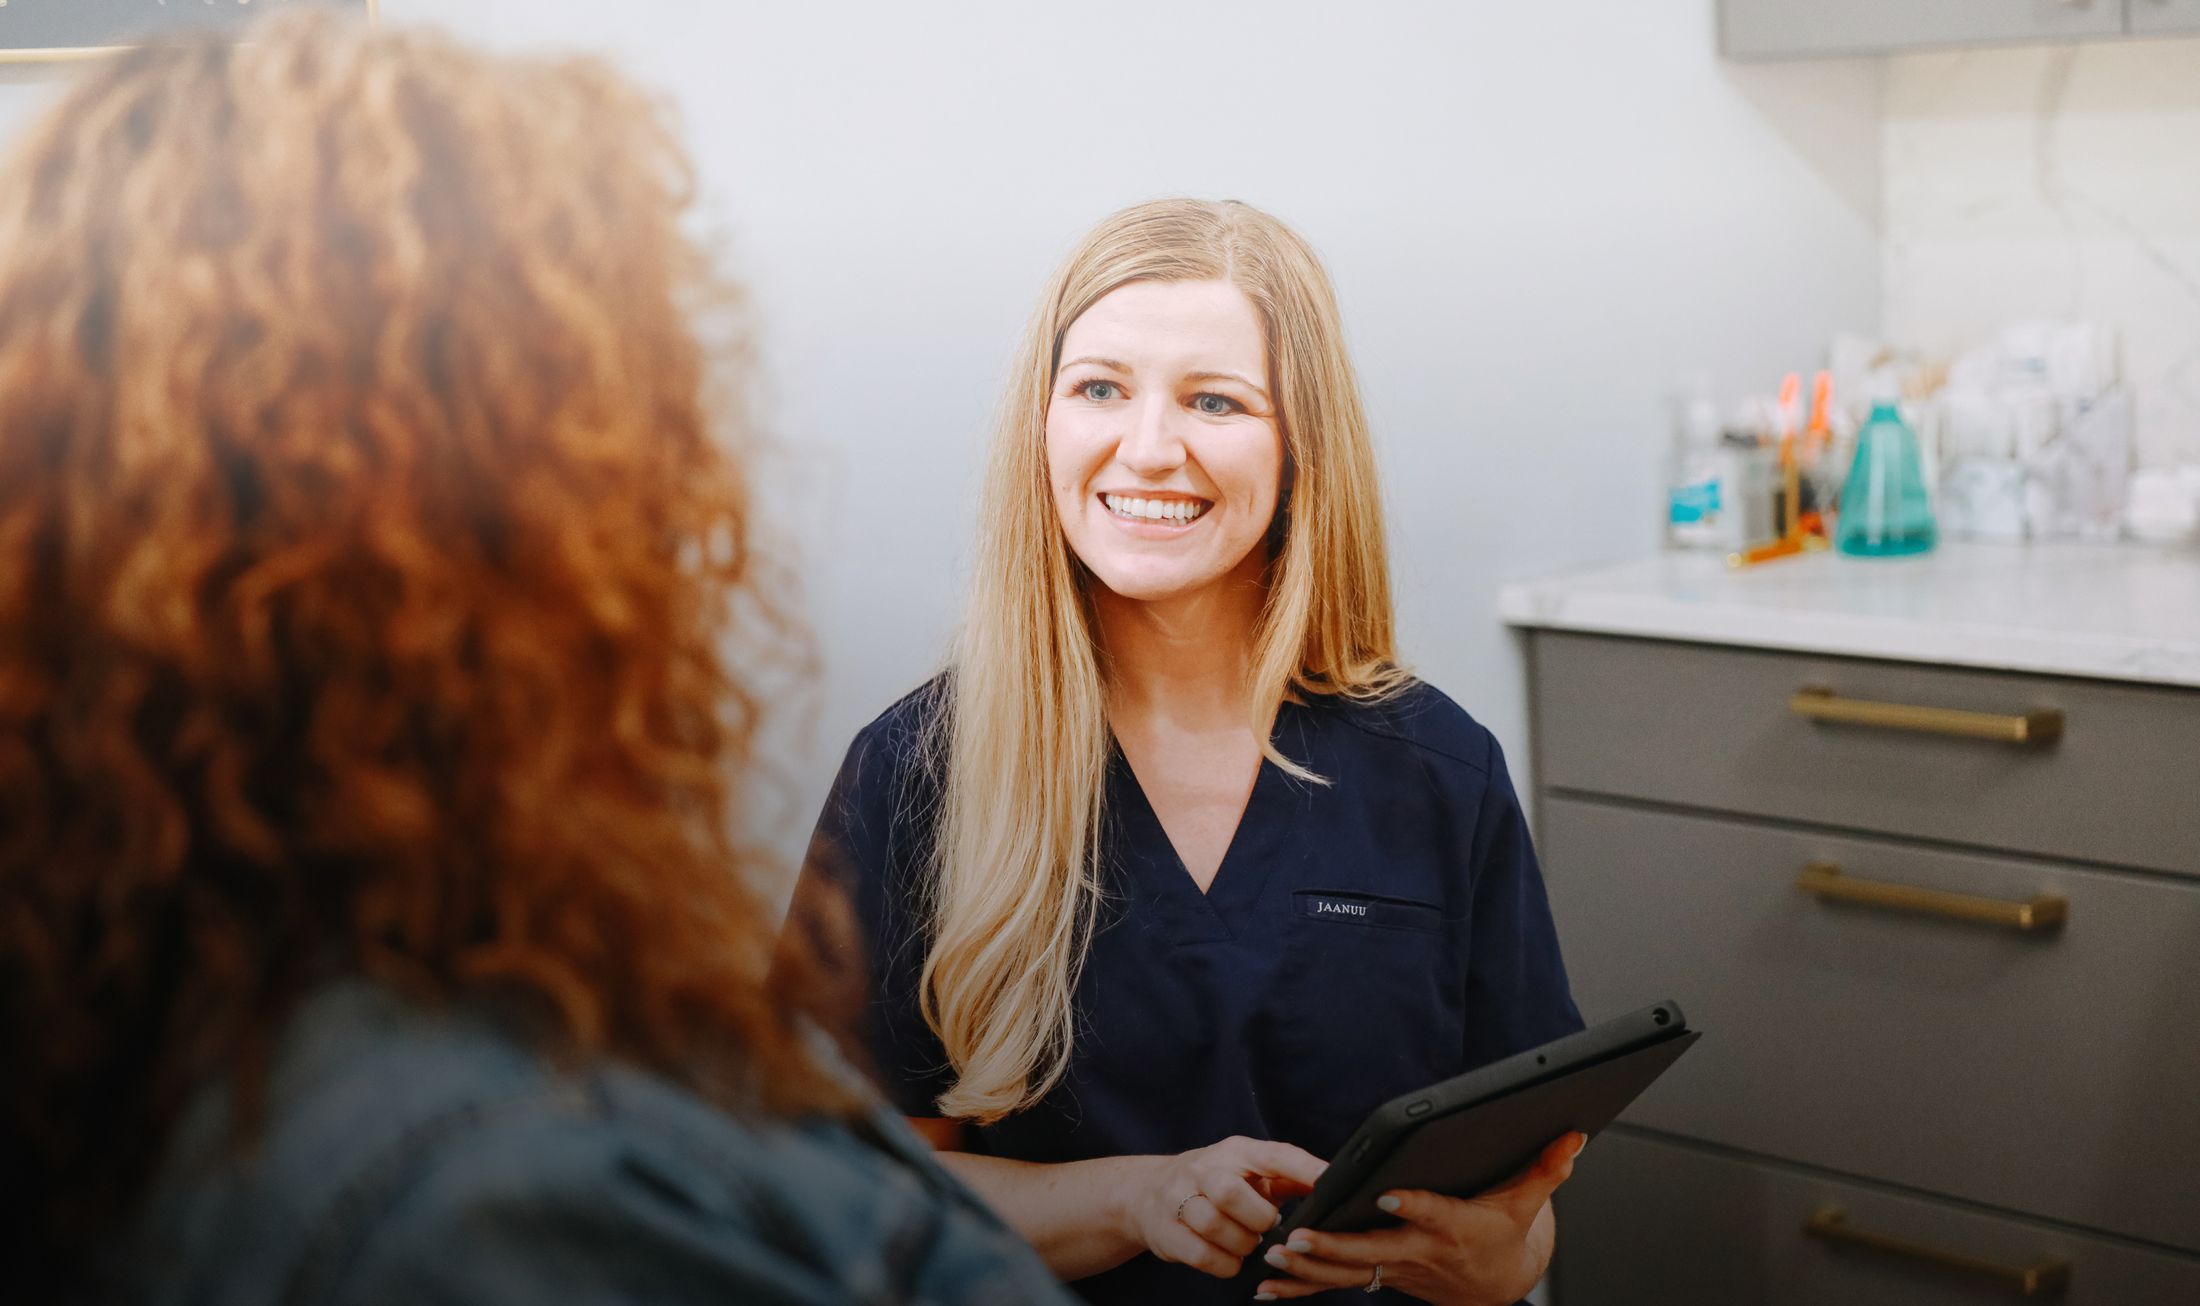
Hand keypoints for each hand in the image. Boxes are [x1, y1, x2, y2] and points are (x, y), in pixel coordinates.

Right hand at [1122, 1135, 1327, 1279]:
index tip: (1333, 1182)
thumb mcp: (1249, 1171)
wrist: (1148, 1193)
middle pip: (1231, 1192)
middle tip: (1268, 1227)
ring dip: (1241, 1244)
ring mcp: (1179, 1199)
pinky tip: (1231, 1259)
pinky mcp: (1166, 1232)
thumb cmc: (1215, 1182)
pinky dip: (1225, 1264)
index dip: (1304, 1168)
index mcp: (1235, 1151)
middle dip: (1258, 1218)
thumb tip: (1333, 1183)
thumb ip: (1289, 1177)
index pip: (1274, 1154)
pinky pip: (1201, 1255)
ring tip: (1248, 1243)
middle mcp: (1204, 1169)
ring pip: (1214, 1226)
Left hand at [1252, 1131, 1584, 1303]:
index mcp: (1454, 1227)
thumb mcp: (1528, 1203)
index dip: (1412, 1205)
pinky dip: (1302, 1287)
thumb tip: (1573, 1136)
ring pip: (1348, 1271)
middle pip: (1373, 1249)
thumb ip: (1546, 1169)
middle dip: (1333, 1245)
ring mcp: (1397, 1267)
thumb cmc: (1506, 1236)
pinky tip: (1267, 1288)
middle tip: (1297, 1236)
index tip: (1387, 1193)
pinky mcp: (1381, 1275)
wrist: (1497, 1285)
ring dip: (1308, 1268)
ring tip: (1273, 1256)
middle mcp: (1420, 1251)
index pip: (1432, 1213)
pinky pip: (1337, 1284)